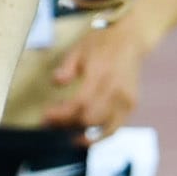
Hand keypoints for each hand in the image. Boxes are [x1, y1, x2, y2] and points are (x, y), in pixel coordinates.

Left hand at [44, 10, 146, 144]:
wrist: (130, 39)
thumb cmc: (100, 43)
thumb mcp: (78, 50)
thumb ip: (66, 68)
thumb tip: (55, 83)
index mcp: (101, 75)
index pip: (80, 103)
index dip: (62, 114)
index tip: (45, 116)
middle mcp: (117, 91)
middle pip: (90, 119)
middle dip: (68, 124)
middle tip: (50, 123)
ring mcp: (126, 100)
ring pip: (104, 128)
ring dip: (82, 133)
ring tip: (64, 131)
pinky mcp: (131, 105)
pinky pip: (115, 127)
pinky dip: (99, 135)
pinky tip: (83, 136)